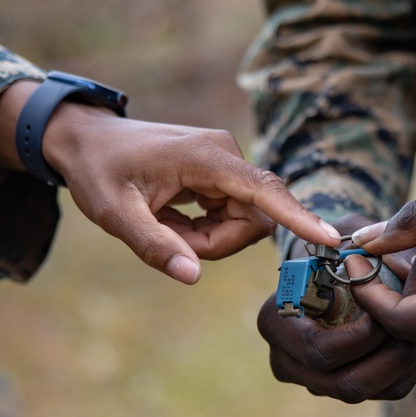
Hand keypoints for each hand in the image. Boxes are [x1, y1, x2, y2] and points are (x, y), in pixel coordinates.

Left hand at [0, 81, 340, 283]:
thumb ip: (154, 245)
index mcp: (206, 158)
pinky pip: (230, 214)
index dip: (296, 218)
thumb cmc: (97, 171)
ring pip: (242, 221)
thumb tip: (192, 276)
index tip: (329, 239)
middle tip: (166, 237)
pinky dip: (202, 227)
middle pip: (253, 219)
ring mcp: (225, 163)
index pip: (264, 191)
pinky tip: (169, 213)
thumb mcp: (114, 214)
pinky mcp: (221, 172)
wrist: (86, 139)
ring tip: (161, 221)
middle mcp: (225, 155)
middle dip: (215, 242)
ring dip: (206, 236)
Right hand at [256, 214, 415, 402]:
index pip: (318, 350)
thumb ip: (374, 248)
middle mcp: (288, 360)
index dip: (361, 338)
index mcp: (274, 322)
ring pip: (370, 391)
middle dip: (391, 358)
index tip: (390, 312)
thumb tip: (406, 269)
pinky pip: (384, 390)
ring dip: (406, 364)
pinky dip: (411, 368)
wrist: (333, 268)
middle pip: (347, 384)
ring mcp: (316, 381)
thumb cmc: (338, 249)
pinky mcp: (345, 386)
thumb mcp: (350, 237)